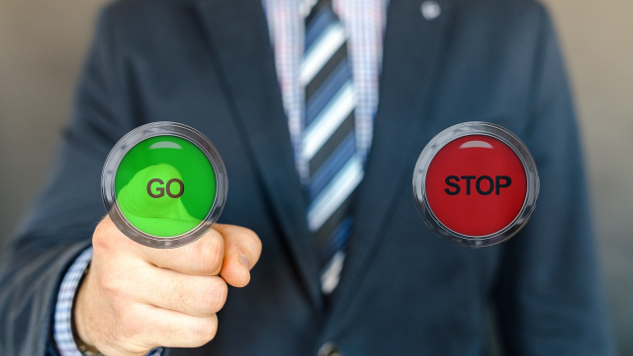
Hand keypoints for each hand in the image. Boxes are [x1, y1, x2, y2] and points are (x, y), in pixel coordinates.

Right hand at [73, 216, 261, 354]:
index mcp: (137, 208)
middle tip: (195, 269)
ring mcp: (121, 286)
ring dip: (210, 300)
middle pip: (209, 256)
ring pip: (210, 297)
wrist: (103, 308)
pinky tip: (176, 316)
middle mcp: (121, 242)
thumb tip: (239, 274)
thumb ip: (233, 242)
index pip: (187, 209)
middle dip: (216, 268)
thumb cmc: (162, 260)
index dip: (206, 225)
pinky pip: (201, 330)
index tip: (198, 231)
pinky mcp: (130, 326)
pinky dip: (201, 325)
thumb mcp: (199, 235)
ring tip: (186, 292)